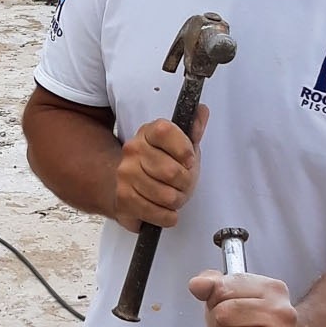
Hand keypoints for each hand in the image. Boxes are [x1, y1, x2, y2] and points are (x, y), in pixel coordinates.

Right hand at [109, 105, 205, 231]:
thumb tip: (202, 110)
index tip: (188, 160)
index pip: (165, 131)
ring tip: (171, 196)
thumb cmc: (160, 165)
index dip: (183, 149)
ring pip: (166, 196)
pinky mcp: (123, 198)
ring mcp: (125, 174)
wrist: (127, 184)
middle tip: (182, 184)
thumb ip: (192, 130)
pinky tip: (163, 209)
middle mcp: (133, 150)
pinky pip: (156, 213)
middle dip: (185, 184)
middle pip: (171, 172)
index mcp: (148, 132)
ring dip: (176, 201)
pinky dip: (167, 216)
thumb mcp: (181, 145)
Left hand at [187, 270, 301, 326]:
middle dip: (217, 324)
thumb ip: (212, 284)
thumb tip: (197, 285)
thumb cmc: (254, 322)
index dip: (214, 301)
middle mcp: (282, 313)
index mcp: (272, 288)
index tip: (224, 306)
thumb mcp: (233, 294)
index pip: (221, 289)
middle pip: (223, 314)